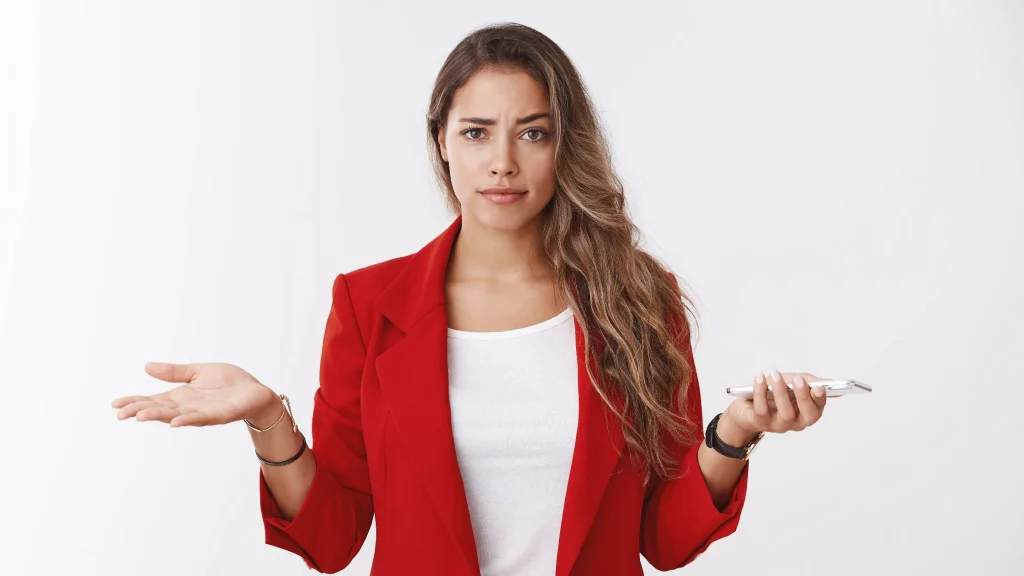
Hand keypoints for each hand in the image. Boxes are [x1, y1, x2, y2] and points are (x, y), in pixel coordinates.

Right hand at [112, 362, 281, 427]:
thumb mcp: (197, 372)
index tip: (115, 404)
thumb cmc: (228, 383)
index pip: (153, 400)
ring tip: (140, 416)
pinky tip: (175, 422)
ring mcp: (202, 412)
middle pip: (160, 410)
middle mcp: (188, 407)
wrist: (255, 392)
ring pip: (176, 415)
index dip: (135, 401)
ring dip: (159, 416)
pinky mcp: (220, 414)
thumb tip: (147, 367)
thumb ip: (174, 372)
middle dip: (140, 411)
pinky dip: (188, 420)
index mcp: (181, 396)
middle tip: (120, 413)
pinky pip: (202, 418)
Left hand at [718, 370, 826, 442]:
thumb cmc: (773, 393)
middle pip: (807, 415)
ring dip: (781, 392)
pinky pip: (762, 410)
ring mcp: (779, 425)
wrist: (747, 404)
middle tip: (798, 380)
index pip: (819, 409)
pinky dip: (760, 392)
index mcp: (806, 412)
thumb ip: (809, 382)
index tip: (818, 387)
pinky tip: (760, 379)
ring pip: (785, 413)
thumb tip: (829, 383)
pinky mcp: (761, 423)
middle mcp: (796, 422)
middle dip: (804, 397)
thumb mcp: (792, 383)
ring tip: (775, 375)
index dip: (820, 399)